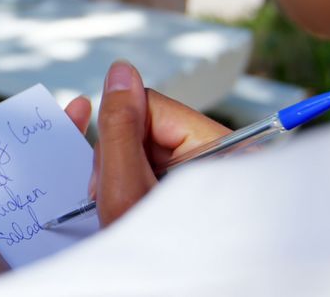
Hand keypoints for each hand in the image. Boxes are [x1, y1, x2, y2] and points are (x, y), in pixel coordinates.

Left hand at [0, 97, 93, 292]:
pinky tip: (117, 175)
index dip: (21, 137)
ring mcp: (47, 247)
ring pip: (70, 196)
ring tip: (104, 134)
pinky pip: (91, 224)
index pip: (3, 168)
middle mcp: (15, 234)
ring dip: (87, 165)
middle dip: (61, 142)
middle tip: (78, 109)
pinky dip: (105, 200)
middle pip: (41, 176)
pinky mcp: (74, 258)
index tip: (40, 111)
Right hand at [90, 61, 229, 226]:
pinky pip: (152, 161)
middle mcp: (218, 155)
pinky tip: (125, 200)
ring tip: (121, 208)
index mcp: (221, 149)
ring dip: (120, 172)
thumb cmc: (150, 257)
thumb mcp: (125, 190)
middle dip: (118, 157)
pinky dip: (130, 180)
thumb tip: (120, 72)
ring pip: (145, 144)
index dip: (118, 134)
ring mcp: (205, 171)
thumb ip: (120, 128)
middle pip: (147, 125)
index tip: (109, 176)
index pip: (151, 106)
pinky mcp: (192, 184)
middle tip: (111, 197)